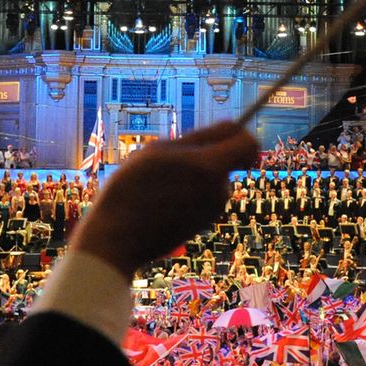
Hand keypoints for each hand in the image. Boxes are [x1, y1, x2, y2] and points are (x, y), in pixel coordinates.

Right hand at [71, 123, 258, 276]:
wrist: (118, 237)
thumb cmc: (133, 187)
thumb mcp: (161, 149)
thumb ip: (201, 137)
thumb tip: (232, 127)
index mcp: (210, 167)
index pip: (248, 143)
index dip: (240, 134)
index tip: (224, 136)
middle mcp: (218, 190)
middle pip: (229, 160)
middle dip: (209, 155)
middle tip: (174, 159)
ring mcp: (213, 210)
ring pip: (214, 178)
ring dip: (195, 175)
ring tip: (160, 182)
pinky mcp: (204, 223)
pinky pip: (204, 196)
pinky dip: (190, 192)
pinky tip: (163, 199)